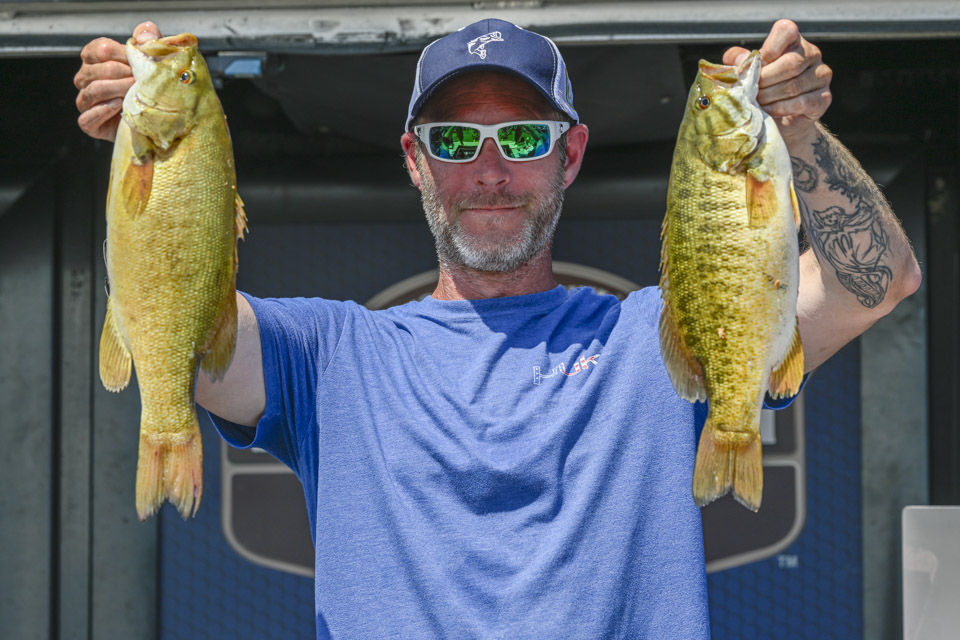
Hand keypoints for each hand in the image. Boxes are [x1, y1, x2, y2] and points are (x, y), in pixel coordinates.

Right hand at [74, 22, 162, 140]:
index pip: (97, 50)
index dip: (118, 54)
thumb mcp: (156, 60)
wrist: (160, 119)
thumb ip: (150, 40)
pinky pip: (86, 118)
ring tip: (133, 91)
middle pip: (94, 71)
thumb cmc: (155, 86)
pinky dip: (101, 112)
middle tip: (139, 79)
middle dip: (119, 73)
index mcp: (96, 60)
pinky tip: (118, 107)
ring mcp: (86, 102)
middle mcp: (86, 79)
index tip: (136, 62)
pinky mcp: (91, 124)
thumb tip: (145, 32)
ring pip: (91, 92)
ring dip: (114, 90)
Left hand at [724, 19, 831, 144]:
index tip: (756, 67)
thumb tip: (740, 60)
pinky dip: (780, 109)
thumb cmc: (761, 88)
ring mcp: (821, 75)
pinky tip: (769, 112)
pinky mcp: (823, 98)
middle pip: (790, 63)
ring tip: (757, 103)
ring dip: (770, 97)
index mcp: (793, 41)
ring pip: (794, 85)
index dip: (768, 50)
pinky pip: (802, 102)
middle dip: (765, 81)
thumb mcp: (745, 71)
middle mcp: (812, 53)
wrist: (778, 120)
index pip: (786, 31)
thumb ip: (738, 60)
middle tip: (751, 92)